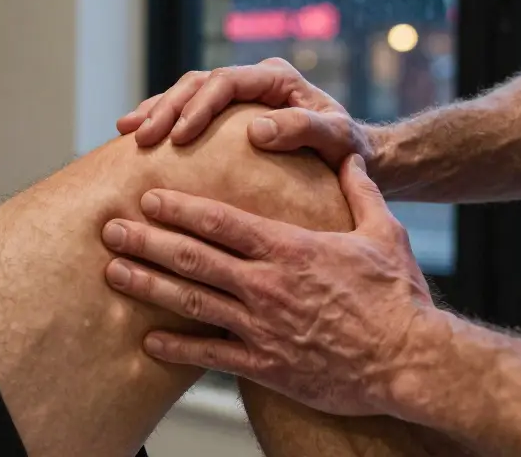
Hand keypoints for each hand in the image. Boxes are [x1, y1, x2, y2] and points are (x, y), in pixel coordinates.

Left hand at [101, 155, 434, 417]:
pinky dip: (177, 348)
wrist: (410, 362)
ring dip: (148, 284)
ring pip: (191, 301)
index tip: (147, 197)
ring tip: (113, 271)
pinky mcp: (266, 365)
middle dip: (146, 240)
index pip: (220, 220)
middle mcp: (266, 284)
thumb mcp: (384, 230)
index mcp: (289, 247)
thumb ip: (359, 190)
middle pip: (193, 257)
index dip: (178, 207)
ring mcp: (262, 327)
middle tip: (110, 229)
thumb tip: (348, 154)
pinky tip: (148, 339)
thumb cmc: (399, 296)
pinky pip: (211, 356)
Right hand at [116, 58, 370, 166]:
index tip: (180, 137)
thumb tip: (256, 130)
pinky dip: (163, 118)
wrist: (352, 155)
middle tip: (140, 135)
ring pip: (187, 91)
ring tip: (127, 131)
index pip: (227, 81)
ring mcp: (239, 94)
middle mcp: (254, 79)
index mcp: (276, 77)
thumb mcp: (337, 138)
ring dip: (156, 110)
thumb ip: (303, 129)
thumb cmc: (348, 149)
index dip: (199, 106)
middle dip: (166, 107)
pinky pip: (189, 108)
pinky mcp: (227, 112)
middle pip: (199, 82)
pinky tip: (138, 133)